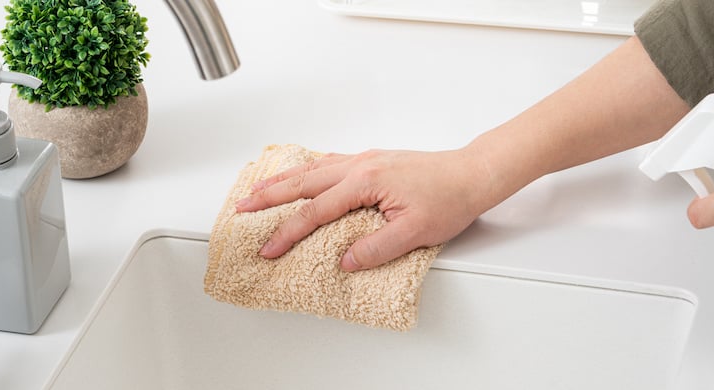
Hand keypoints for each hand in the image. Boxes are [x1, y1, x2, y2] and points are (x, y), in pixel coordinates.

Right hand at [234, 148, 502, 271]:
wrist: (472, 174)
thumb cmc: (449, 198)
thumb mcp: (414, 232)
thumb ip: (376, 247)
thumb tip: (344, 260)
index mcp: (365, 181)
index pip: (316, 211)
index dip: (288, 232)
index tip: (269, 248)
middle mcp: (360, 165)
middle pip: (303, 182)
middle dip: (269, 196)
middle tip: (241, 207)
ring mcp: (364, 160)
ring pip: (312, 169)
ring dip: (283, 180)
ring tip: (258, 189)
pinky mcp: (372, 161)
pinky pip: (328, 163)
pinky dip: (305, 170)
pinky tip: (299, 175)